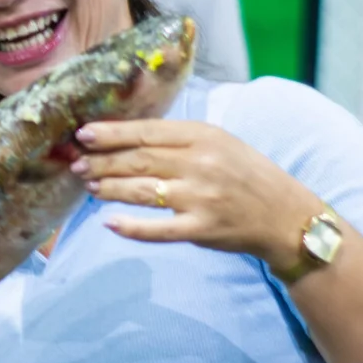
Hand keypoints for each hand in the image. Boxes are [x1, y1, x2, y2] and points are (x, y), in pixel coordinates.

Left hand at [72, 120, 324, 273]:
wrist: (286, 216)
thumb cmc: (247, 174)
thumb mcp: (220, 142)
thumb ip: (179, 139)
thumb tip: (129, 137)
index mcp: (204, 136)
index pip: (147, 132)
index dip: (111, 134)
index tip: (83, 134)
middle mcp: (201, 164)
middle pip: (139, 160)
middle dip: (102, 162)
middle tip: (75, 163)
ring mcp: (201, 198)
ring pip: (142, 192)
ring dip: (109, 189)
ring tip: (88, 186)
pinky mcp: (201, 229)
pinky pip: (158, 230)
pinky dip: (131, 227)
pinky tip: (109, 223)